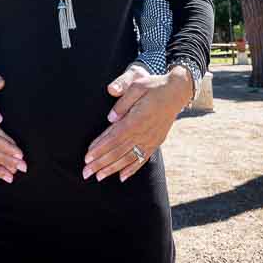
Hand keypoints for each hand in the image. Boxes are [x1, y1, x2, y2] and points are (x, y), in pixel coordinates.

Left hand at [83, 64, 192, 182]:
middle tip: (86, 172)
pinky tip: (122, 177)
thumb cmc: (153, 86)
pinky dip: (132, 169)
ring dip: (113, 169)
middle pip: (118, 151)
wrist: (176, 92)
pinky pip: (142, 159)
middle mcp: (143, 134)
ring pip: (128, 158)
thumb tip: (110, 118)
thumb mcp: (136, 85)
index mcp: (136, 120)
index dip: (100, 148)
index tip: (87, 157)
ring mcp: (150, 140)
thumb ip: (122, 101)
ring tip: (99, 177)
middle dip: (101, 163)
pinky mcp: (155, 143)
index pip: (114, 138)